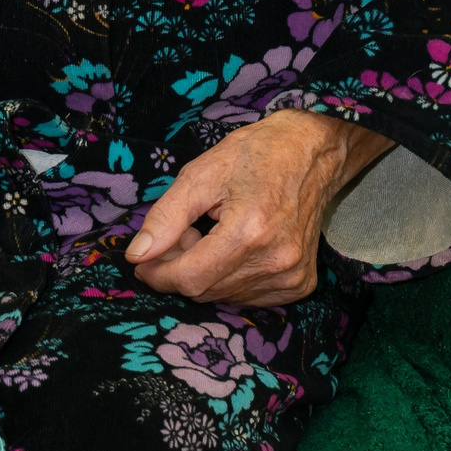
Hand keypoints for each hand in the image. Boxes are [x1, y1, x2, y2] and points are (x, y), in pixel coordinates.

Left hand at [125, 111, 393, 308]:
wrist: (313, 153)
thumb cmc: (255, 155)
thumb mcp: (201, 174)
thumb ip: (165, 218)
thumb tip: (137, 257)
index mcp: (249, 231)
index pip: (189, 278)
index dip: (158, 274)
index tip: (143, 261)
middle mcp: (275, 261)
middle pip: (204, 290)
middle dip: (181, 267)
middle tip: (184, 232)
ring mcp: (291, 277)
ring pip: (223, 296)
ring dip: (205, 273)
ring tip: (211, 234)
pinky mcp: (300, 284)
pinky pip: (248, 297)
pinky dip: (230, 279)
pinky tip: (234, 249)